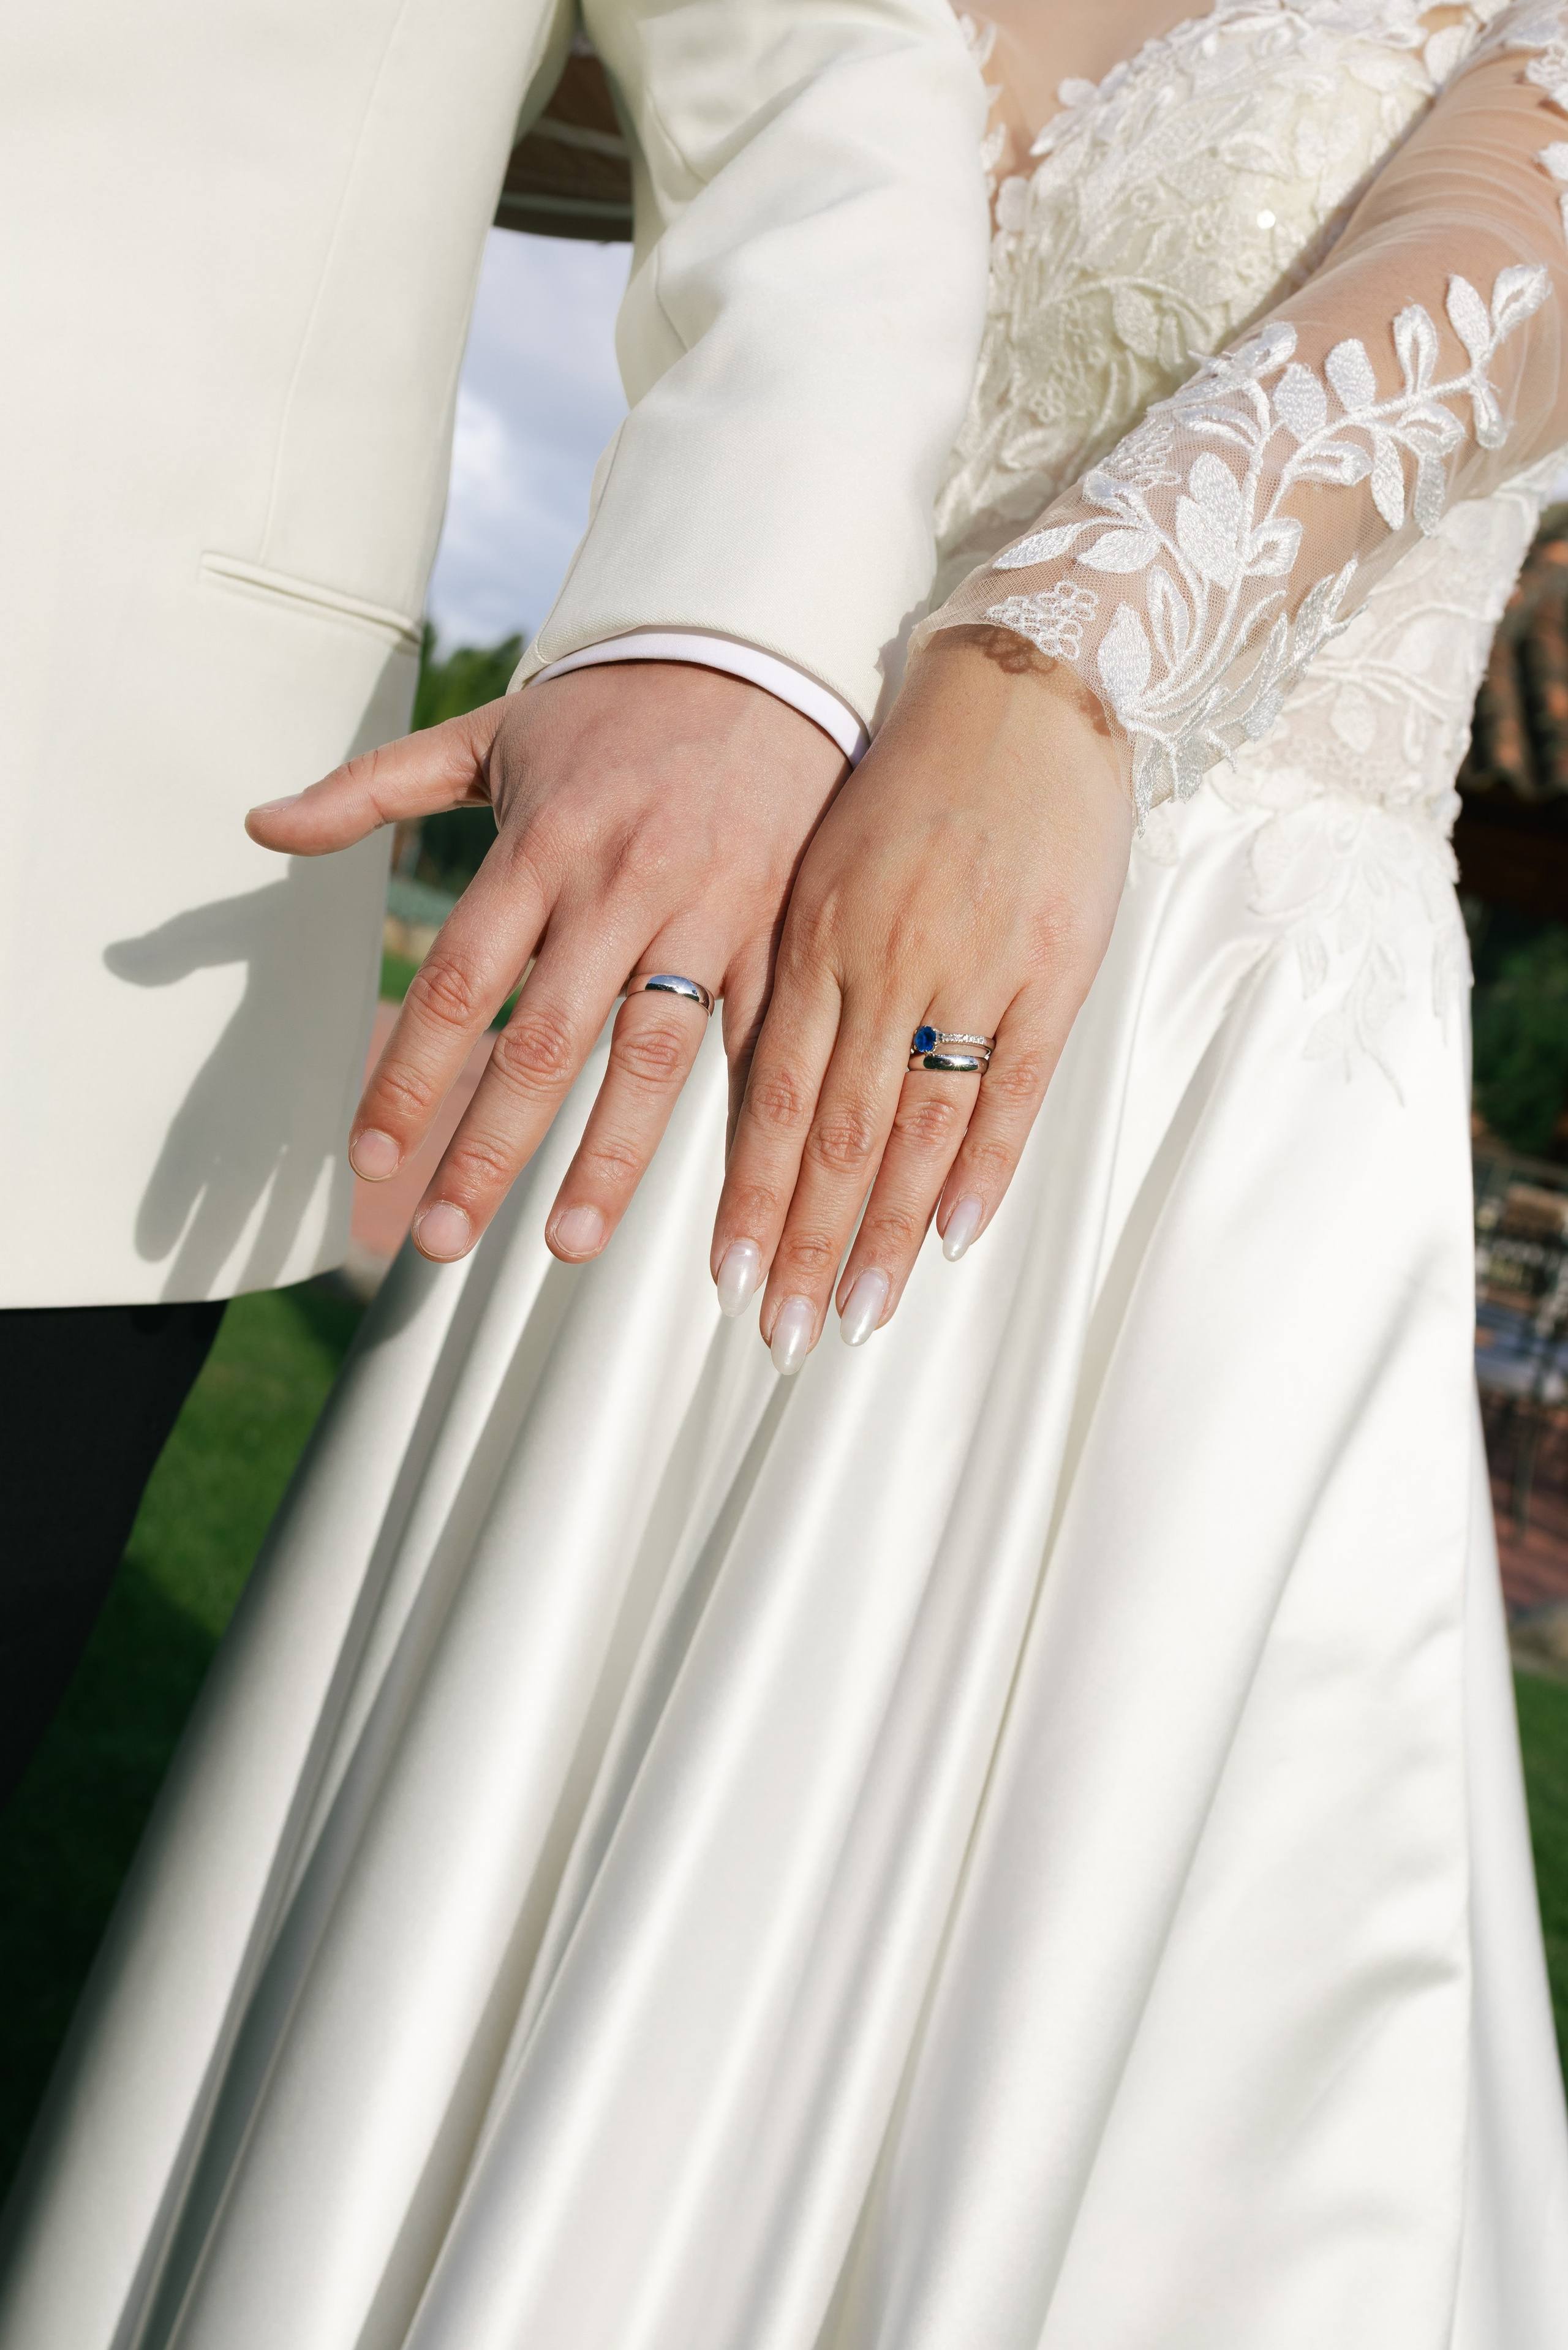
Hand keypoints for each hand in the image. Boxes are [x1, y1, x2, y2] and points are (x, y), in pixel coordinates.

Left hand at [246, 664, 846, 1261]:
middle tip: (437, 1238)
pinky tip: (724, 1204)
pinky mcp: (778, 932)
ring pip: (651, 1059)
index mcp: (541, 845)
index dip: (410, 1076)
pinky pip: (758, 1044)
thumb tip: (262, 827)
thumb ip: (373, 786)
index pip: (459, 982)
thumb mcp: (490, 732)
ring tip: (566, 1246)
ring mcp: (707, 914)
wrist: (763, 648)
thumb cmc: (617, 701)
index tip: (370, 1155)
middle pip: (543, 1042)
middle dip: (486, 1149)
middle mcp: (620, 887)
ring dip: (606, 1161)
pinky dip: (742, 1128)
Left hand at [711, 629, 1134, 1368]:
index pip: (774, 1099)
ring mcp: (974, 968)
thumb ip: (797, 978)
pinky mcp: (1054, 968)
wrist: (1020, 690)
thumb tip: (765, 1090)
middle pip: (838, 1135)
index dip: (752, 1198)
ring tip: (857, 1316)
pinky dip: (984, 1168)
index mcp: (816, 937)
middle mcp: (885, 961)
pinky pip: (1013, 1088)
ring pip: (919, 1128)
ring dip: (886, 1234)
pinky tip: (956, 1241)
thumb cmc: (910, 784)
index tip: (726, 1279)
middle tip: (779, 1336)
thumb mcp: (824, 871)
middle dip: (803, 1243)